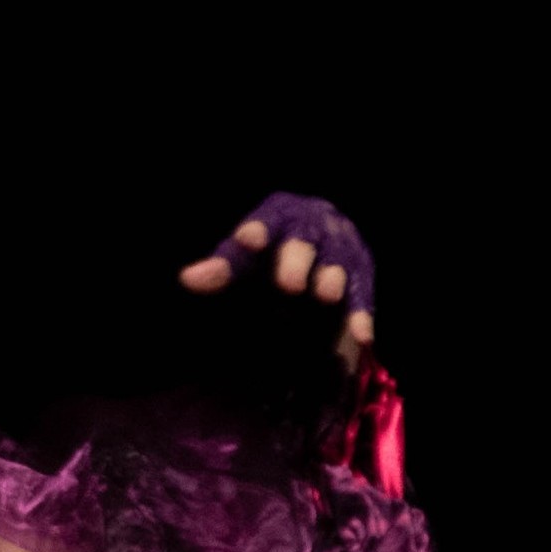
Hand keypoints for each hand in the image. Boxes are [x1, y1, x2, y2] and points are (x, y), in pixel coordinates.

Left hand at [178, 191, 375, 372]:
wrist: (323, 225)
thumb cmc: (273, 244)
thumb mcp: (246, 252)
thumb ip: (221, 267)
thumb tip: (188, 279)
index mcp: (280, 215)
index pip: (266, 222)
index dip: (257, 231)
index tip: (246, 240)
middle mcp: (313, 227)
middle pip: (303, 243)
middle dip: (296, 261)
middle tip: (289, 284)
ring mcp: (340, 249)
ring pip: (336, 264)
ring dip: (331, 279)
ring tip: (326, 296)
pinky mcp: (361, 272)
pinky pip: (362, 293)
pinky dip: (361, 314)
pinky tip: (362, 336)